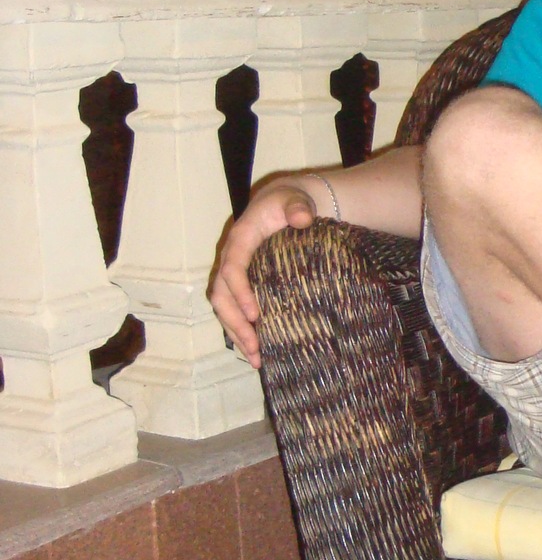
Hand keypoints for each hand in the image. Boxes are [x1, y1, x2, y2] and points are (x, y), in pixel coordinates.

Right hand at [209, 179, 320, 366]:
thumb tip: (303, 219)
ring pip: (223, 308)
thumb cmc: (289, 203)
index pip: (233, 270)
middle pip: (221, 295)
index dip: (240, 293)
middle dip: (235, 324)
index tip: (256, 315)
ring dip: (236, 334)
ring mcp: (234, 274)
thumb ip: (299, 207)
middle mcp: (230, 259)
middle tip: (255, 348)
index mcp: (240, 240)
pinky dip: (242, 331)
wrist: (285, 204)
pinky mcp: (241, 285)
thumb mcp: (295, 200)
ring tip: (255, 359)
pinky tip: (258, 351)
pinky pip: (233, 310)